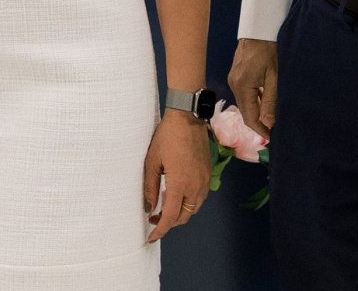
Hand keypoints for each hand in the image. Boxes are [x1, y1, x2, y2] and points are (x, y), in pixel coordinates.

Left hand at [143, 110, 211, 241]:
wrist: (187, 119)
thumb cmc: (167, 137)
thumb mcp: (152, 161)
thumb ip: (150, 187)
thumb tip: (149, 207)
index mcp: (180, 184)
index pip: (171, 216)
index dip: (161, 230)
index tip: (152, 237)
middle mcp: (195, 186)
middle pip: (184, 216)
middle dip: (170, 223)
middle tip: (155, 219)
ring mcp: (204, 180)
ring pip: (193, 208)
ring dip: (180, 213)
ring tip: (165, 208)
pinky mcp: (208, 173)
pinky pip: (200, 197)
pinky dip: (189, 203)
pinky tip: (177, 195)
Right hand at [228, 38, 277, 141]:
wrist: (259, 29)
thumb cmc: (270, 51)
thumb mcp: (275, 77)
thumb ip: (271, 100)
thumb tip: (268, 123)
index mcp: (242, 86)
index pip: (249, 117)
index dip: (261, 130)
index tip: (273, 137)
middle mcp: (234, 85)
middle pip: (245, 112)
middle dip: (259, 123)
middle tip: (274, 131)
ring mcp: (233, 79)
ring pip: (244, 104)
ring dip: (257, 112)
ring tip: (272, 118)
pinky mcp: (236, 75)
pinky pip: (244, 94)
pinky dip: (254, 102)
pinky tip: (265, 102)